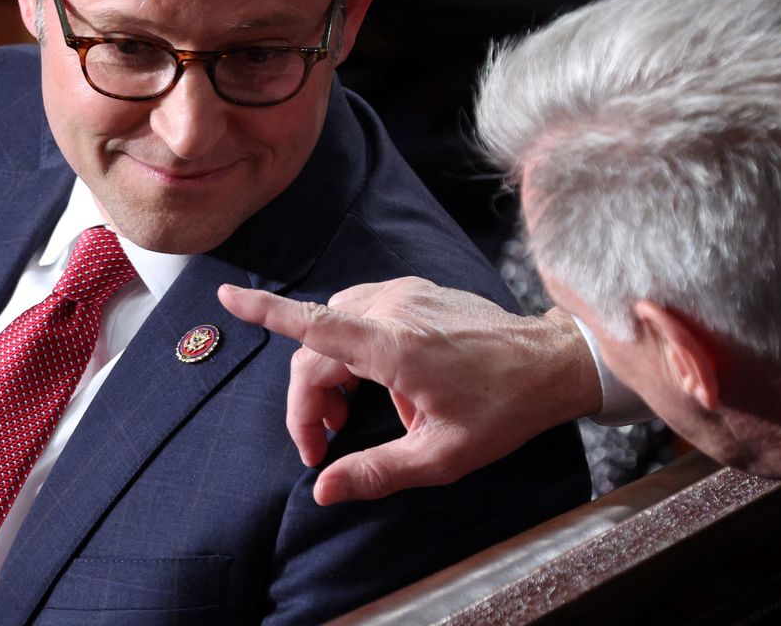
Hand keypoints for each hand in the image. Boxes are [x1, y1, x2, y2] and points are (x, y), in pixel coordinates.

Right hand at [217, 278, 599, 504]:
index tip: (228, 296)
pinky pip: (364, 314)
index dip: (265, 312)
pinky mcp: (418, 291)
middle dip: (307, 398)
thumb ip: (377, 471)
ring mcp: (407, 294)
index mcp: (394, 346)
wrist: (552, 364)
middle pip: (318, 346)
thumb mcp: (441, 456)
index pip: (314, 326)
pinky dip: (353, 349)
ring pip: (337, 326)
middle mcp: (395, 309)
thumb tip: (325, 489)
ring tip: (347, 419)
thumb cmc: (503, 409)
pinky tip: (378, 387)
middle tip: (322, 446)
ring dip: (328, 373)